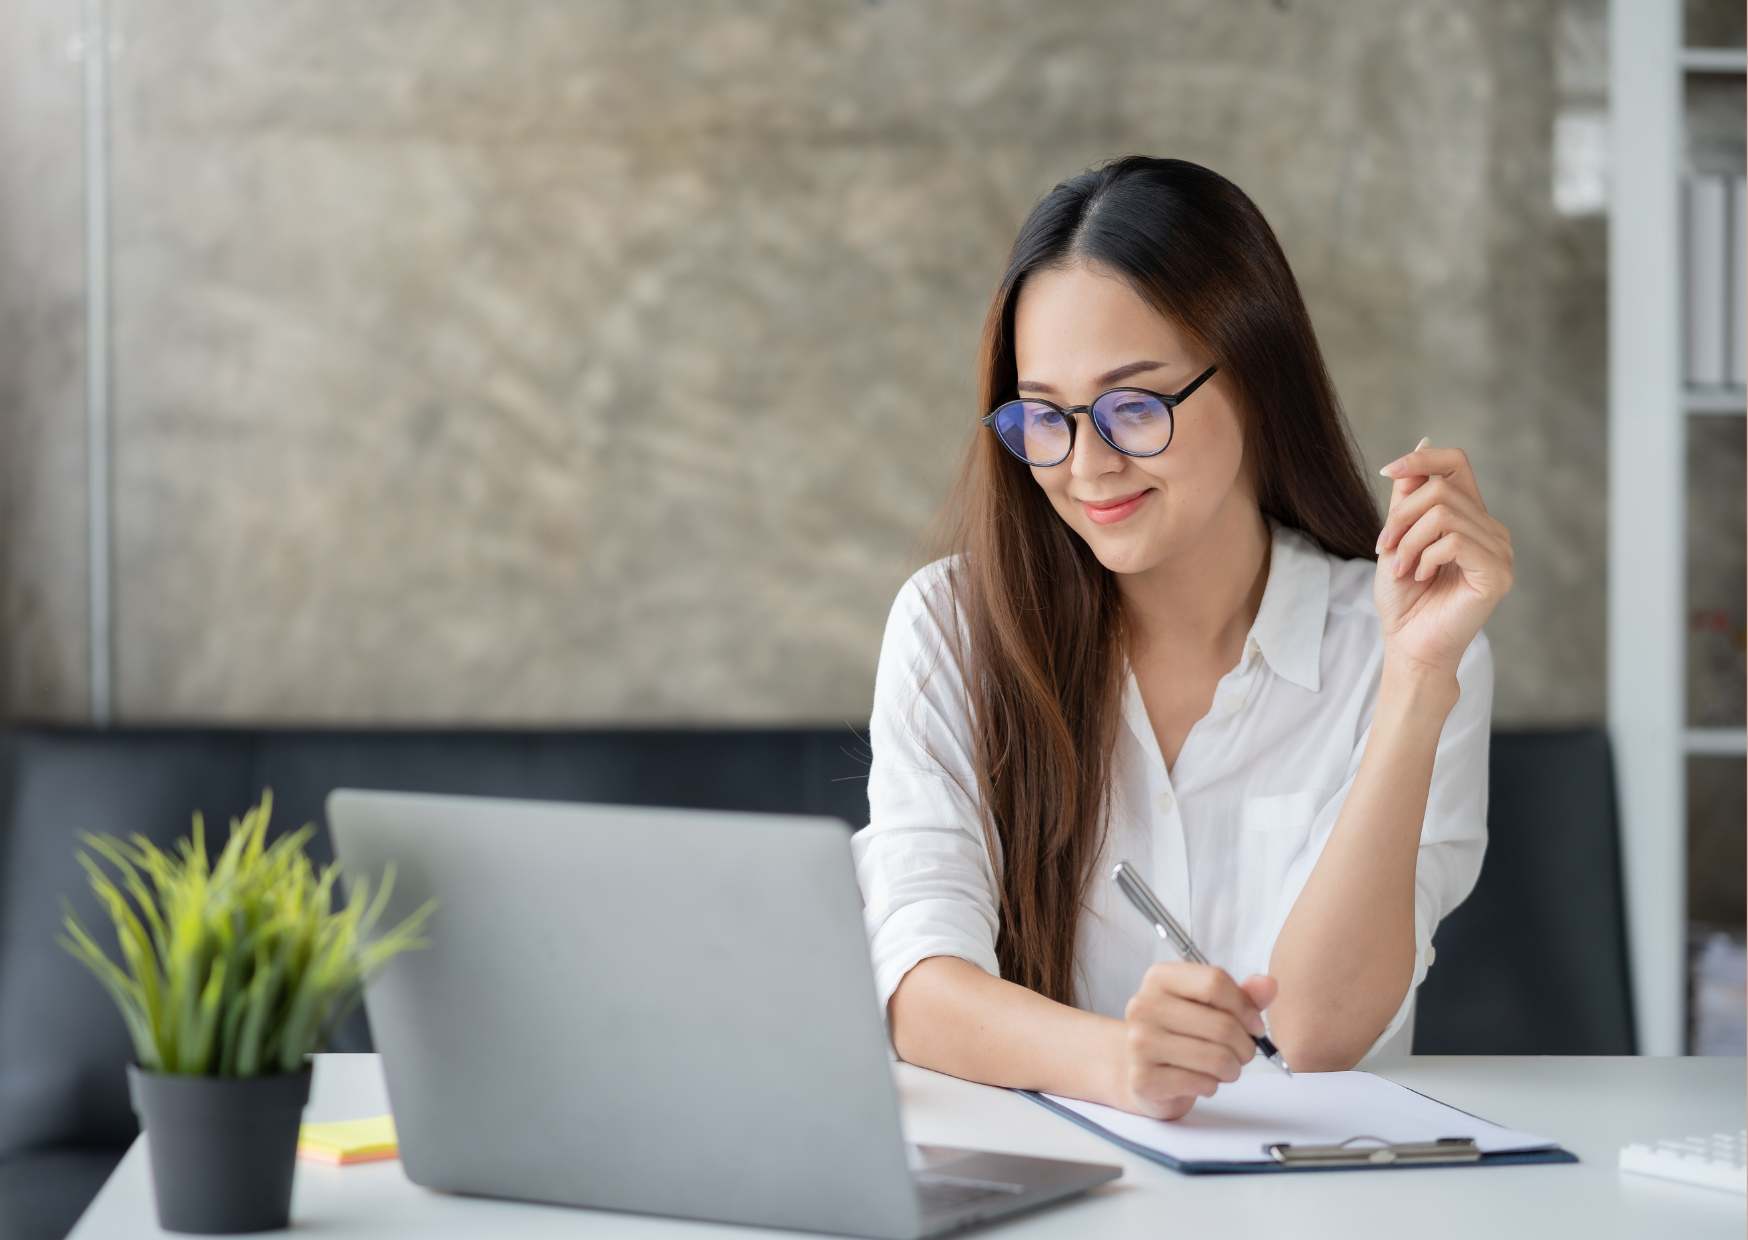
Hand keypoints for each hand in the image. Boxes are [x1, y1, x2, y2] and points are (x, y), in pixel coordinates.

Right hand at [1118, 963, 1277, 1119]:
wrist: (1146, 1071)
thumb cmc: (1182, 1034)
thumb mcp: (1211, 1007)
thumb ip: (1242, 995)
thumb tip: (1268, 985)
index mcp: (1160, 978)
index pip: (1215, 982)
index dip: (1246, 1007)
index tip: (1254, 1023)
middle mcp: (1144, 1006)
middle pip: (1222, 1024)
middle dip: (1245, 1045)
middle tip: (1243, 1052)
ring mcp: (1139, 1042)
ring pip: (1217, 1058)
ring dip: (1233, 1069)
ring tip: (1226, 1068)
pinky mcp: (1143, 1078)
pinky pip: (1202, 1083)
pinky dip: (1213, 1085)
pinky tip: (1202, 1079)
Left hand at [1374, 442, 1513, 676]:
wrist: (1409, 646)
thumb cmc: (1404, 599)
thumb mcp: (1397, 539)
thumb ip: (1408, 498)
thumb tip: (1421, 444)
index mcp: (1470, 518)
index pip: (1457, 464)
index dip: (1423, 459)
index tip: (1388, 471)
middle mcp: (1491, 530)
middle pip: (1440, 491)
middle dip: (1400, 517)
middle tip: (1384, 548)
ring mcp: (1500, 552)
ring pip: (1445, 515)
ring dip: (1409, 541)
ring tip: (1400, 569)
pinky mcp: (1497, 574)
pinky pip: (1455, 542)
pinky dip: (1426, 556)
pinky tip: (1421, 576)